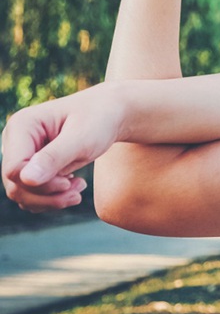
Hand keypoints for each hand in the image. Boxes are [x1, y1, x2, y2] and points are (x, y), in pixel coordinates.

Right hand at [1, 85, 123, 212]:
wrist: (110, 113)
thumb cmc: (99, 119)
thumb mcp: (82, 137)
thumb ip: (55, 157)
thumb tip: (26, 179)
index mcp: (22, 125)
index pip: (15, 169)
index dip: (40, 184)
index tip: (69, 183)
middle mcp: (15, 140)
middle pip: (15, 185)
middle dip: (47, 196)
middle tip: (78, 193)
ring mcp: (21, 153)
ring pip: (22, 193)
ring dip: (51, 199)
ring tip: (79, 188)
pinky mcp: (30, 165)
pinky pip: (31, 193)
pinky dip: (51, 197)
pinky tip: (73, 186)